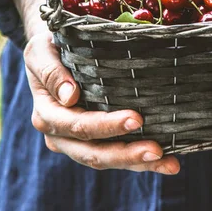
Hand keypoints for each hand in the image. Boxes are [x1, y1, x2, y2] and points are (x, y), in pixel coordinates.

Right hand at [24, 32, 179, 173]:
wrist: (52, 52)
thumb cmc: (49, 47)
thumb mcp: (41, 51)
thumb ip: (51, 72)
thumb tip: (69, 96)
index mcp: (47, 114)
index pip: (78, 126)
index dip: (107, 126)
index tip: (137, 118)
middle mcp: (60, 135)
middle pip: (94, 153)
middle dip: (127, 153)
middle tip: (157, 149)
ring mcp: (77, 143)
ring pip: (108, 160)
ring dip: (138, 163)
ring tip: (170, 163)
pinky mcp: (94, 142)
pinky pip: (118, 155)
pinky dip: (142, 161)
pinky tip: (168, 162)